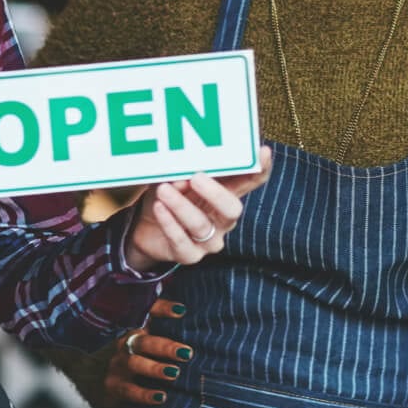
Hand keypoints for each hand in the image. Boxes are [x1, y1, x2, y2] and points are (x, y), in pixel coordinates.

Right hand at [103, 298, 191, 407]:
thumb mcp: (148, 343)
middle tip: (187, 353)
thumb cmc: (138, 358)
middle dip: (165, 346)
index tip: (181, 311)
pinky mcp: (113, 385)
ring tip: (174, 373)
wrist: (105, 382)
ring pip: (134, 363)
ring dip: (155, 368)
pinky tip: (161, 397)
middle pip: (143, 340)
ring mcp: (117, 364)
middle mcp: (125, 342)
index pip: (147, 312)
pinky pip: (129, 390)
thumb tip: (191, 320)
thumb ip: (167, 332)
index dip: (162, 309)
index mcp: (137, 328)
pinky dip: (145, 394)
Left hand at [124, 145, 271, 270]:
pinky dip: (169, 223)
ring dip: (180, 205)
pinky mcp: (189, 255)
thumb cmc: (167, 195)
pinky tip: (159, 208)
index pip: (251, 182)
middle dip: (215, 193)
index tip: (263, 152)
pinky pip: (181, 241)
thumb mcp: (174, 178)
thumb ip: (183, 174)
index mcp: (225, 194)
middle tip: (196, 177)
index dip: (260, 169)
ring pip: (200, 225)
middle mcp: (223, 219)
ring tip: (163, 189)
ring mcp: (208, 240)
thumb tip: (184, 176)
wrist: (143, 227)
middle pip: (232, 209)